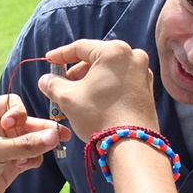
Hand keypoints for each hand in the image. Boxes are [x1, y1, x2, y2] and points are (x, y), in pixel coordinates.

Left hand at [0, 94, 70, 192]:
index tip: (15, 126)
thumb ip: (26, 143)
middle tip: (62, 135)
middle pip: (25, 123)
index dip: (19, 114)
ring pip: (30, 140)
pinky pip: (29, 156)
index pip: (11, 103)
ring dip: (36, 147)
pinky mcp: (8, 165)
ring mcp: (1, 147)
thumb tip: (54, 135)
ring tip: (42, 152)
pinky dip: (32, 159)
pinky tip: (24, 165)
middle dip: (41, 130)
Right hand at [38, 39, 157, 141]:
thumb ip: (53, 84)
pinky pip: (120, 81)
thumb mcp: (68, 98)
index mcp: (114, 51)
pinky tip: (93, 101)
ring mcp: (143, 72)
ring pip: (108, 70)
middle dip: (76, 71)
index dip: (60, 55)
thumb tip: (46, 80)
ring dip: (90, 80)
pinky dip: (105, 87)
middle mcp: (132, 56)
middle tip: (61, 84)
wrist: (131, 144)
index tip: (49, 60)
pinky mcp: (147, 89)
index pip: (80, 47)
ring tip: (76, 96)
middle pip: (96, 58)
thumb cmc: (99, 116)